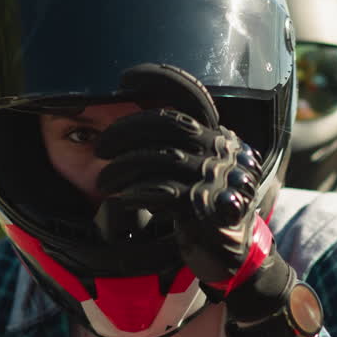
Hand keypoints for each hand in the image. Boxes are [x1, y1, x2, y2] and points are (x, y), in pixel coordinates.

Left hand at [94, 63, 294, 323]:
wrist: (235, 257)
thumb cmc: (207, 212)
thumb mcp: (199, 174)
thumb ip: (180, 151)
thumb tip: (133, 131)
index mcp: (222, 137)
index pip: (191, 97)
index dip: (159, 81)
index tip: (126, 80)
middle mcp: (224, 150)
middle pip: (169, 125)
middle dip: (126, 131)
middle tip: (101, 148)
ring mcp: (218, 177)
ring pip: (160, 157)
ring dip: (123, 168)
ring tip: (103, 181)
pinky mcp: (206, 206)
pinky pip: (162, 190)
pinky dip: (136, 191)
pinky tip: (122, 198)